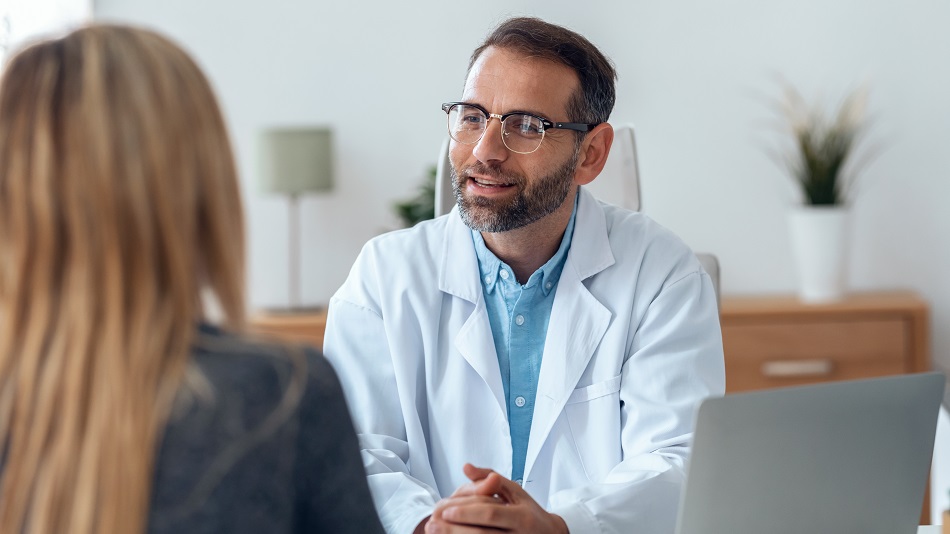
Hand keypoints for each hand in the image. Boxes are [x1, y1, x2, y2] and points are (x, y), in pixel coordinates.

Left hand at [424, 464, 568, 532]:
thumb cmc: (529, 512)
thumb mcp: (515, 491)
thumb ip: (489, 479)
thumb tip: (466, 468)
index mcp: (522, 517)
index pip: (490, 513)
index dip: (466, 513)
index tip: (445, 510)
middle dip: (454, 529)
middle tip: (432, 523)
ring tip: (435, 531)